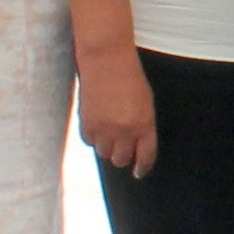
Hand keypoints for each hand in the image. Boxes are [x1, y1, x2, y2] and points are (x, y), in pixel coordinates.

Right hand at [77, 51, 159, 174]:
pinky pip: (90, 142)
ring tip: (109, 130)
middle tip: (121, 146)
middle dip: (122, 155)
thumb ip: (142, 126)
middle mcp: (125, 131)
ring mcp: (104, 129)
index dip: (142, 167)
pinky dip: (94, 137)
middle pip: (121, 159)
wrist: (107, 61)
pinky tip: (97, 122)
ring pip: (104, 153)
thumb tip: (135, 147)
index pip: (145, 157)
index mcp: (144, 125)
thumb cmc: (130, 79)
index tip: (138, 172)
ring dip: (107, 147)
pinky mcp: (87, 124)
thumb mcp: (145, 103)